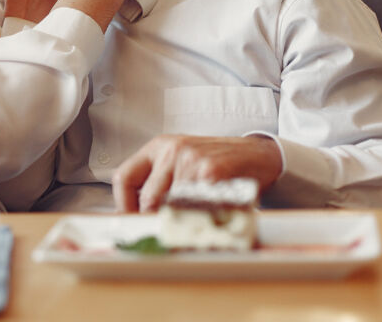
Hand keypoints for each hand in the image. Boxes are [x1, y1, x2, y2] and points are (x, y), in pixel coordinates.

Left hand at [112, 134, 282, 212]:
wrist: (256, 154)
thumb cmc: (216, 163)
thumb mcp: (181, 162)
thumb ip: (159, 182)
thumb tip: (136, 217)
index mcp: (158, 147)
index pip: (124, 177)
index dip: (124, 206)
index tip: (132, 222)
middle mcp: (171, 150)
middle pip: (147, 198)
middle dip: (156, 221)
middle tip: (166, 233)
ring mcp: (191, 159)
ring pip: (172, 206)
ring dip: (180, 223)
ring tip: (190, 229)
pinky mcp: (211, 171)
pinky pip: (196, 206)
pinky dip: (200, 220)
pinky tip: (207, 220)